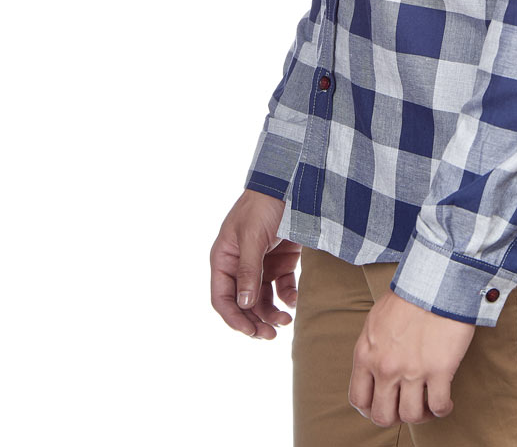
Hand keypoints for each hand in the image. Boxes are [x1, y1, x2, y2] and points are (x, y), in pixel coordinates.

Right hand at [210, 189, 300, 338]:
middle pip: (243, 303)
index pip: (222, 297)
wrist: (292, 181)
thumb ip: (248, 270)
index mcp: (224, 257)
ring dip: (271, 313)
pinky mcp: (281, 260)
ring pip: (262, 299)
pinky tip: (294, 301)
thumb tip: (244, 304)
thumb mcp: (252, 236)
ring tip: (286, 322)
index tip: (250, 332)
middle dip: (255, 321)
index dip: (234, 318)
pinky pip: (281, 286)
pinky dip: (287, 297)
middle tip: (271, 335)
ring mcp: (261, 262)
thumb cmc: (264, 204)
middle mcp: (240, 263)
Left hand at [348, 286, 475, 425]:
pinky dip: (442, 410)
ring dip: (420, 415)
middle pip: (382, 415)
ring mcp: (412, 371)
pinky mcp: (439, 370)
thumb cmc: (408, 295)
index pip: (359, 399)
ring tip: (428, 406)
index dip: (371, 409)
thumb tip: (375, 367)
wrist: (435, 280)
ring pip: (411, 416)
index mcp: (366, 354)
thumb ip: (372, 348)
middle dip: (395, 416)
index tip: (384, 406)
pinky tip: (445, 402)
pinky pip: (438, 406)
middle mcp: (386, 367)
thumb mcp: (376, 320)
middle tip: (407, 407)